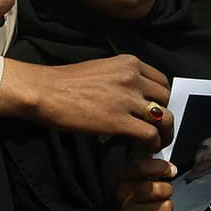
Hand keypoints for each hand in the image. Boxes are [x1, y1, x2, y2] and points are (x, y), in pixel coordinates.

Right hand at [0, 55, 172, 151]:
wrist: (44, 91)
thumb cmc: (64, 81)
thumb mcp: (100, 69)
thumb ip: (121, 77)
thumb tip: (132, 95)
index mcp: (128, 63)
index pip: (161, 81)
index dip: (161, 98)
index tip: (155, 109)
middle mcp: (132, 78)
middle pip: (166, 99)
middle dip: (164, 115)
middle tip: (156, 128)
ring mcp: (127, 99)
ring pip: (165, 118)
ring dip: (164, 133)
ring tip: (156, 142)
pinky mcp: (119, 121)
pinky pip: (150, 134)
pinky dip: (152, 144)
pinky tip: (144, 148)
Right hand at [116, 157, 175, 210]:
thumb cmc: (137, 196)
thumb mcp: (138, 178)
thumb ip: (150, 168)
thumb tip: (167, 160)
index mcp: (125, 179)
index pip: (141, 167)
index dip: (161, 167)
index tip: (172, 171)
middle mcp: (125, 196)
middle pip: (155, 189)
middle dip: (167, 189)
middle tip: (166, 191)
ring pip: (164, 207)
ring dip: (167, 206)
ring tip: (160, 205)